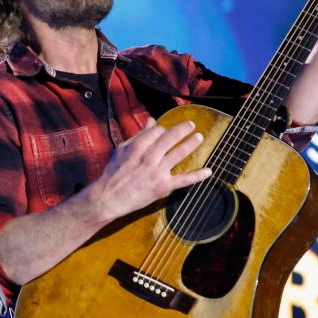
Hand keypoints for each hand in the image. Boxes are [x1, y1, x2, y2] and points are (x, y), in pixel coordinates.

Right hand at [90, 118, 210, 222]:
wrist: (109, 197)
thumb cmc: (114, 172)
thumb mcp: (122, 149)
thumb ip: (139, 135)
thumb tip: (151, 121)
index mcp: (138, 145)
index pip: (158, 131)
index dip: (164, 129)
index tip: (167, 131)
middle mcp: (149, 156)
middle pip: (171, 137)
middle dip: (183, 129)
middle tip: (192, 125)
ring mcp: (157, 171)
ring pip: (179, 153)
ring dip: (191, 144)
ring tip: (199, 137)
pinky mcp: (162, 186)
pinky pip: (183, 179)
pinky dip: (197, 176)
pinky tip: (208, 171)